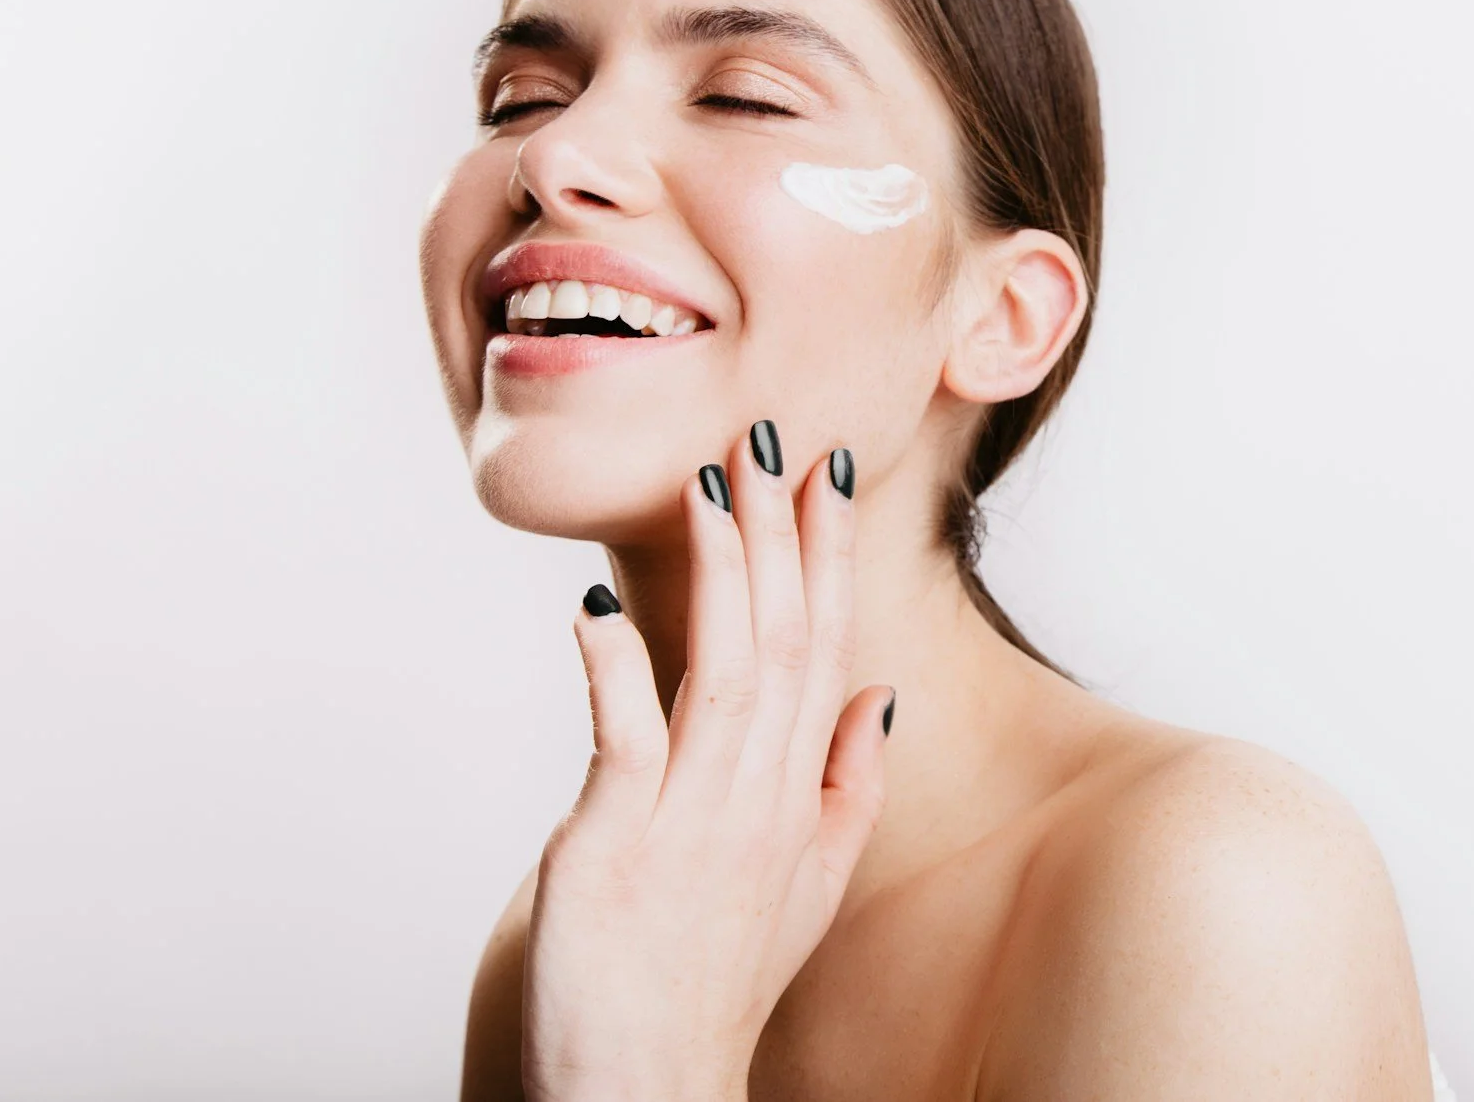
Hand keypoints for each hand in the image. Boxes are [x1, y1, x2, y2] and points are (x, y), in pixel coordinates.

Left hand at [520, 423, 891, 1101]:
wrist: (643, 1094)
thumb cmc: (714, 987)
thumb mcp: (807, 882)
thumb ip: (847, 783)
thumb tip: (877, 693)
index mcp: (797, 794)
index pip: (825, 648)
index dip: (827, 556)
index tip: (828, 470)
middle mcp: (755, 797)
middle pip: (781, 641)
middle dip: (779, 532)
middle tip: (771, 438)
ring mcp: (688, 821)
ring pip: (721, 671)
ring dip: (719, 573)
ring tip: (711, 486)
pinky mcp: (611, 848)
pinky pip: (622, 740)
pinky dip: (613, 668)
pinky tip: (595, 606)